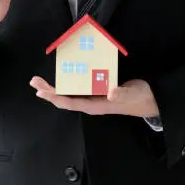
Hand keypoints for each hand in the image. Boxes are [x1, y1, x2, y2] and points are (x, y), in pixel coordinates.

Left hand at [29, 77, 159, 117]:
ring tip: (40, 81)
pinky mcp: (97, 92)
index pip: (71, 102)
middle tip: (34, 82)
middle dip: (49, 91)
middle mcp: (91, 103)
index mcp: (96, 105)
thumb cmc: (140, 98)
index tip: (42, 92)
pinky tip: (60, 79)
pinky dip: (66, 84)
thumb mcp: (133, 94)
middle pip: (65, 99)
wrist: (149, 101)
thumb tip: (111, 93)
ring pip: (69, 95)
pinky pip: (76, 89)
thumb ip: (122, 94)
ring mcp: (93, 98)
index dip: (55, 97)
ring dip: (54, 88)